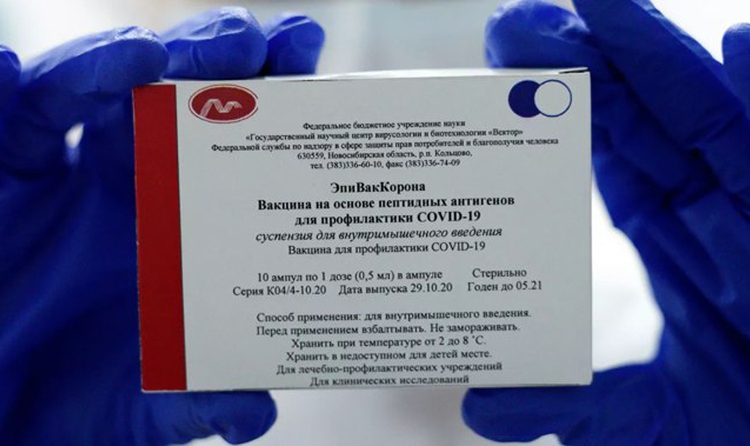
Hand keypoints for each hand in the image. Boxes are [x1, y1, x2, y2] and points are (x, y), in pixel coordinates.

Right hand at [0, 8, 323, 444]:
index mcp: (176, 214)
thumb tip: (256, 416)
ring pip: (82, 91)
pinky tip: (13, 68)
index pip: (229, 136)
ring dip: (113, 63)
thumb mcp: (145, 405)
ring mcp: (54, 170)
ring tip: (148, 55)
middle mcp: (121, 177)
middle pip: (170, 95)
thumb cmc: (72, 394)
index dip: (268, 91)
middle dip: (211, 58)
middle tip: (256, 39)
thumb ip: (198, 401)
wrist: (1, 409)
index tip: (306, 51)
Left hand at [463, 0, 749, 443]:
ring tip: (599, 3)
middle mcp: (712, 208)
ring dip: (655, 58)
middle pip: (642, 120)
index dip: (554, 112)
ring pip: (705, 116)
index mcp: (671, 233)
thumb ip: (574, 407)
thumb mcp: (651, 420)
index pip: (606, 154)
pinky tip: (738, 38)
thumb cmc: (742, 424)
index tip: (499, 71)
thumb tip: (479, 409)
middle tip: (516, 22)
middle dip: (581, 67)